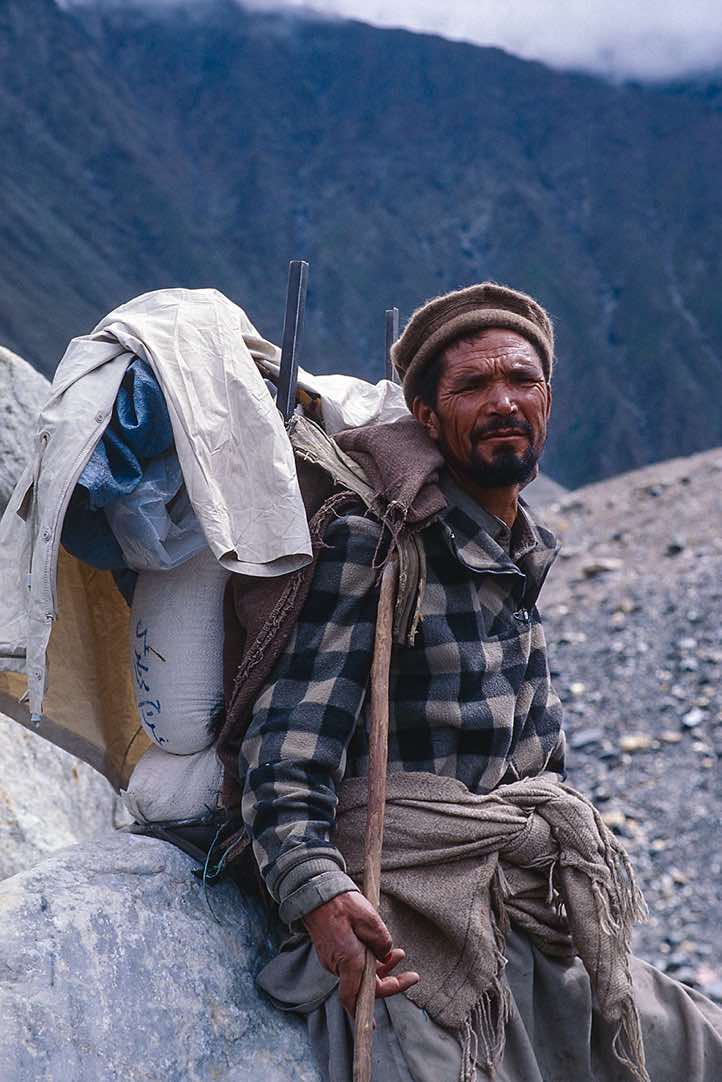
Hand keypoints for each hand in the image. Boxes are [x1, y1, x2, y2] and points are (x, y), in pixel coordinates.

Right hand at [303, 891, 418, 1016]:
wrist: (316, 891)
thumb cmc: (342, 904)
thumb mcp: (370, 919)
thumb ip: (382, 941)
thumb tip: (386, 954)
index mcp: (348, 960)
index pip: (356, 997)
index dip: (367, 1013)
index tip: (377, 1026)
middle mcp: (338, 964)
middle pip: (364, 986)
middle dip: (389, 982)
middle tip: (412, 976)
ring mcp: (333, 958)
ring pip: (359, 974)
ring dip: (381, 969)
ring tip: (400, 954)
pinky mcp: (332, 951)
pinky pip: (352, 964)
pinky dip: (368, 961)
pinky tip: (380, 948)